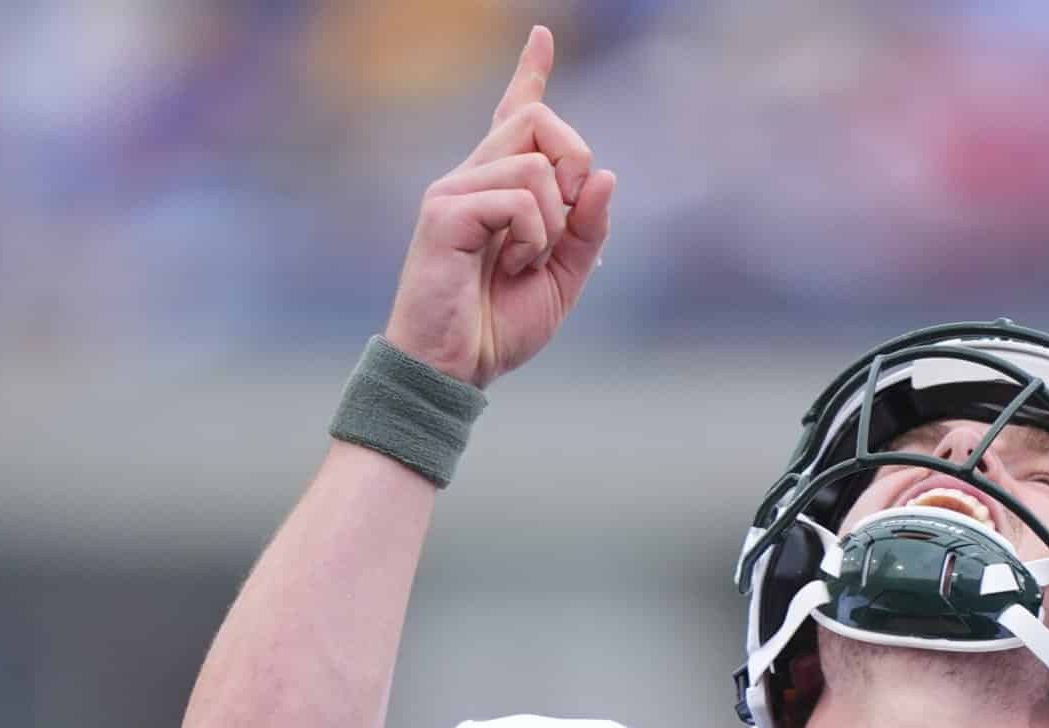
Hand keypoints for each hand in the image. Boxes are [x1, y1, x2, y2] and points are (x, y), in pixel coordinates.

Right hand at [383, 26, 616, 387]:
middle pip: (540, 120)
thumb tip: (603, 176)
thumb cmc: (497, 327)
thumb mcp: (563, 280)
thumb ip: (587, 230)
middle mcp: (472, 177)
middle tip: (564, 221)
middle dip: (574, 164)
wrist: (453, 371)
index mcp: (498, 189)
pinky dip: (535, 237)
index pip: (515, 116)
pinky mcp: (445, 211)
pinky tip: (511, 267)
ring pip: (537, 161)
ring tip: (526, 262)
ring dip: (555, 221)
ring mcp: (454, 189)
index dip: (530, 74)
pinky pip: (520, 198)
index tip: (542, 36)